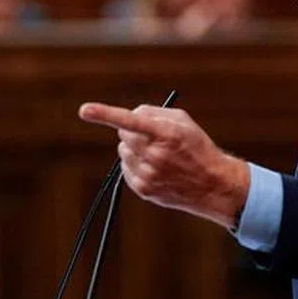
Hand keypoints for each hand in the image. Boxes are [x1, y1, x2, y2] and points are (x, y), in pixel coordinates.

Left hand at [77, 102, 248, 228]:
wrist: (213, 184)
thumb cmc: (197, 147)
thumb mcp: (183, 121)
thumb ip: (153, 113)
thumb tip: (130, 114)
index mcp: (166, 134)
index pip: (130, 121)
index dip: (105, 114)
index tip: (84, 110)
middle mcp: (155, 154)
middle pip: (124, 134)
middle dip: (132, 131)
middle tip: (152, 137)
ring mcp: (148, 174)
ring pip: (123, 151)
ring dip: (134, 149)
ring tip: (158, 155)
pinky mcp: (143, 188)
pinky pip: (125, 168)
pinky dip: (135, 164)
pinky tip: (155, 168)